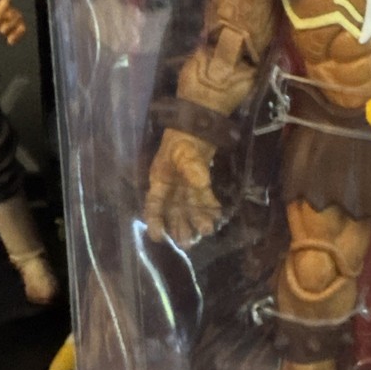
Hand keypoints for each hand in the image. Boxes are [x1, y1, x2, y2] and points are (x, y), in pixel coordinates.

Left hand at [0, 0, 25, 44]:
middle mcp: (3, 7)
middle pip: (6, 1)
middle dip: (3, 7)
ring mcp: (12, 15)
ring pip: (15, 15)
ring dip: (10, 23)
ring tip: (2, 32)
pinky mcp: (18, 24)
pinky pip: (22, 27)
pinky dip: (18, 34)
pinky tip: (10, 42)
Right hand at [144, 129, 221, 245]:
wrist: (197, 125)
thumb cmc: (183, 139)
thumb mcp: (183, 151)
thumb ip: (192, 168)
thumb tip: (202, 183)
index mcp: (160, 179)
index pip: (154, 204)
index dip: (154, 221)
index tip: (157, 237)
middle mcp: (171, 186)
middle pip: (173, 210)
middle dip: (179, 226)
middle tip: (188, 243)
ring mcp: (185, 185)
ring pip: (189, 207)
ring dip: (195, 220)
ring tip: (205, 233)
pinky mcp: (199, 183)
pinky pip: (203, 198)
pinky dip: (209, 207)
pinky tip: (216, 216)